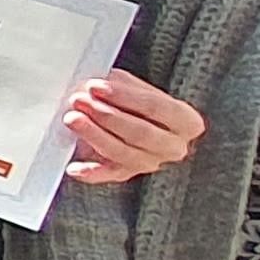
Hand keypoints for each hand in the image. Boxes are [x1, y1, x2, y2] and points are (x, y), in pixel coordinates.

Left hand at [61, 69, 204, 183]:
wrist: (125, 117)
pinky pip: (107, 174)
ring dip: (94, 135)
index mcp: (186, 122)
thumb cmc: (130, 99)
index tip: (96, 86)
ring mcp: (150, 163)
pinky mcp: (125, 174)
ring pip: (123, 153)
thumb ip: (122, 85)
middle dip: (107, 116)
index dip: (125, 96)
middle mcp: (173, 147)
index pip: (158, 107)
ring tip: (72, 119)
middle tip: (79, 101)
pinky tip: (74, 168)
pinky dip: (91, 172)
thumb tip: (99, 85)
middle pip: (142, 133)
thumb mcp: (132, 86)